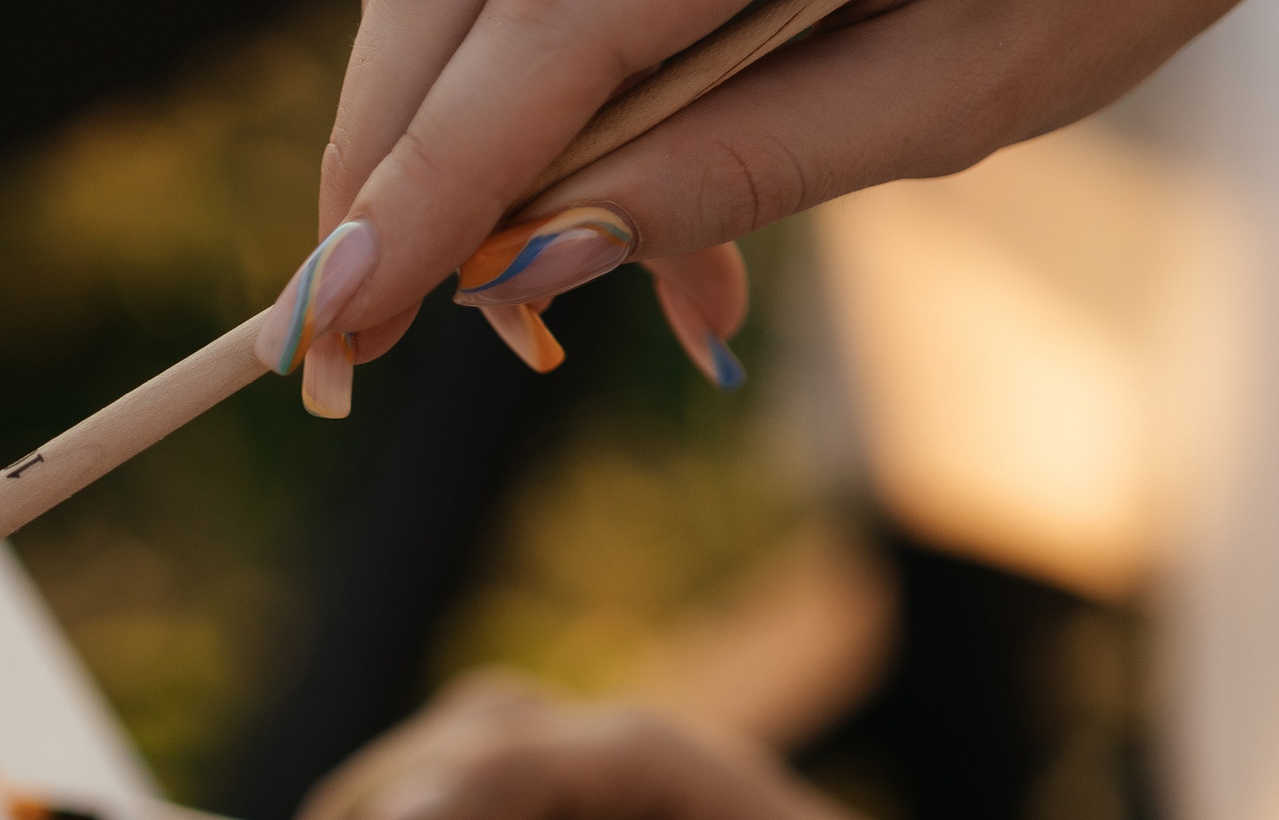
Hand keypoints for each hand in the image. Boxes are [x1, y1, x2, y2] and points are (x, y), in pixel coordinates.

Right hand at [252, 0, 1237, 409]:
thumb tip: (537, 263)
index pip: (517, 60)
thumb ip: (735, 166)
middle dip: (393, 175)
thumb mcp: (953, 85)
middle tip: (365, 330)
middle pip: (444, 8)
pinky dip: (534, 88)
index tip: (325, 321)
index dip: (408, 202)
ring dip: (468, 144)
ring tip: (535, 300)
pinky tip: (611, 200)